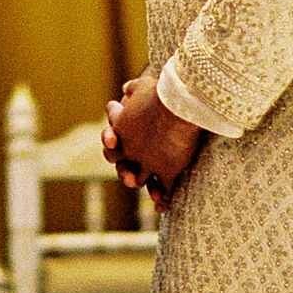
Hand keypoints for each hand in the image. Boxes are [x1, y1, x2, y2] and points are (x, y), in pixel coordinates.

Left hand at [101, 67, 201, 205]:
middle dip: (123, 168)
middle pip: (120, 163)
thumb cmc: (162, 92)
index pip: (112, 134)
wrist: (180, 107)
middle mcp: (129, 148)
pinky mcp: (166, 171)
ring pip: (137, 179)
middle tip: (127, 173)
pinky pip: (163, 189)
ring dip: (139, 184)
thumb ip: (134, 88)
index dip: (112, 137)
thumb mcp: (145, 85)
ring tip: (144, 191)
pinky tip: (161, 207)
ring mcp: (147, 162)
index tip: (114, 139)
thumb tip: (126, 88)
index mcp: (121, 127)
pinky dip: (162, 198)